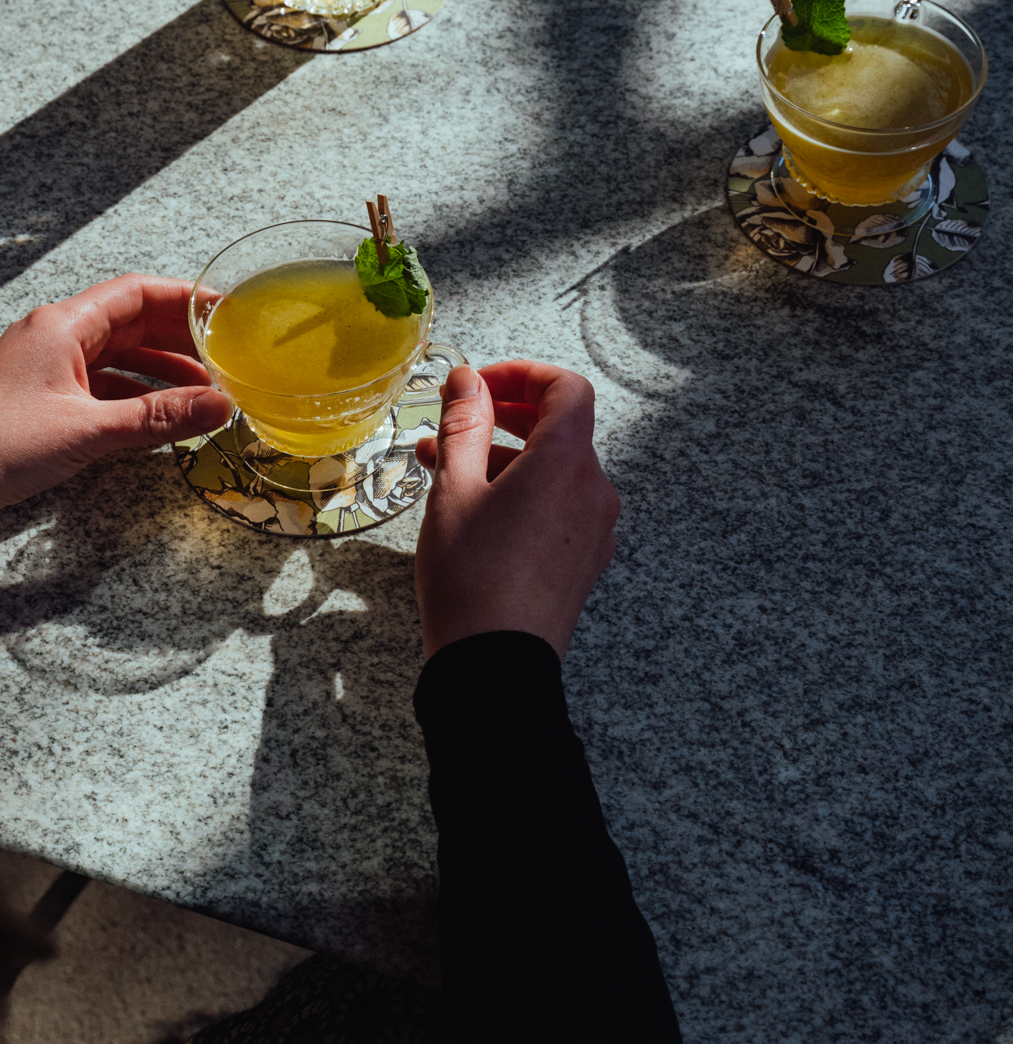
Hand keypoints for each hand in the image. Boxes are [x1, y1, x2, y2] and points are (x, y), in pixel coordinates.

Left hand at [0, 276, 230, 518]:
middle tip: (227, 356)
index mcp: (63, 325)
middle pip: (131, 322)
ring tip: (204, 393)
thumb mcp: (87, 430)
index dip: (185, 298)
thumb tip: (218, 406)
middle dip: (181, 340)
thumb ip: (157, 418)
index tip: (226, 310)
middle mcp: (55, 335)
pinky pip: (99, 383)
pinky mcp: (40, 395)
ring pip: (117, 355)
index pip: (137, 293)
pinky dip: (132, 394)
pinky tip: (159, 415)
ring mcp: (46, 365)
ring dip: (159, 371)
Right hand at [413, 362, 619, 659]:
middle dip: (508, 414)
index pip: (566, 389)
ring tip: (447, 469)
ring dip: (508, 457)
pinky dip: (524, 492)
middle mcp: (594, 491)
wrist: (496, 668)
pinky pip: (560, 506)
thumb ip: (463, 425)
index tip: (480, 384)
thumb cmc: (471, 578)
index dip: (523, 375)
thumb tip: (467, 380)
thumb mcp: (454, 490)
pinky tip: (477, 510)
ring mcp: (596, 529)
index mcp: (567, 463)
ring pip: (556, 470)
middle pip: (562, 428)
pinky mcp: (586, 560)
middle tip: (460, 418)